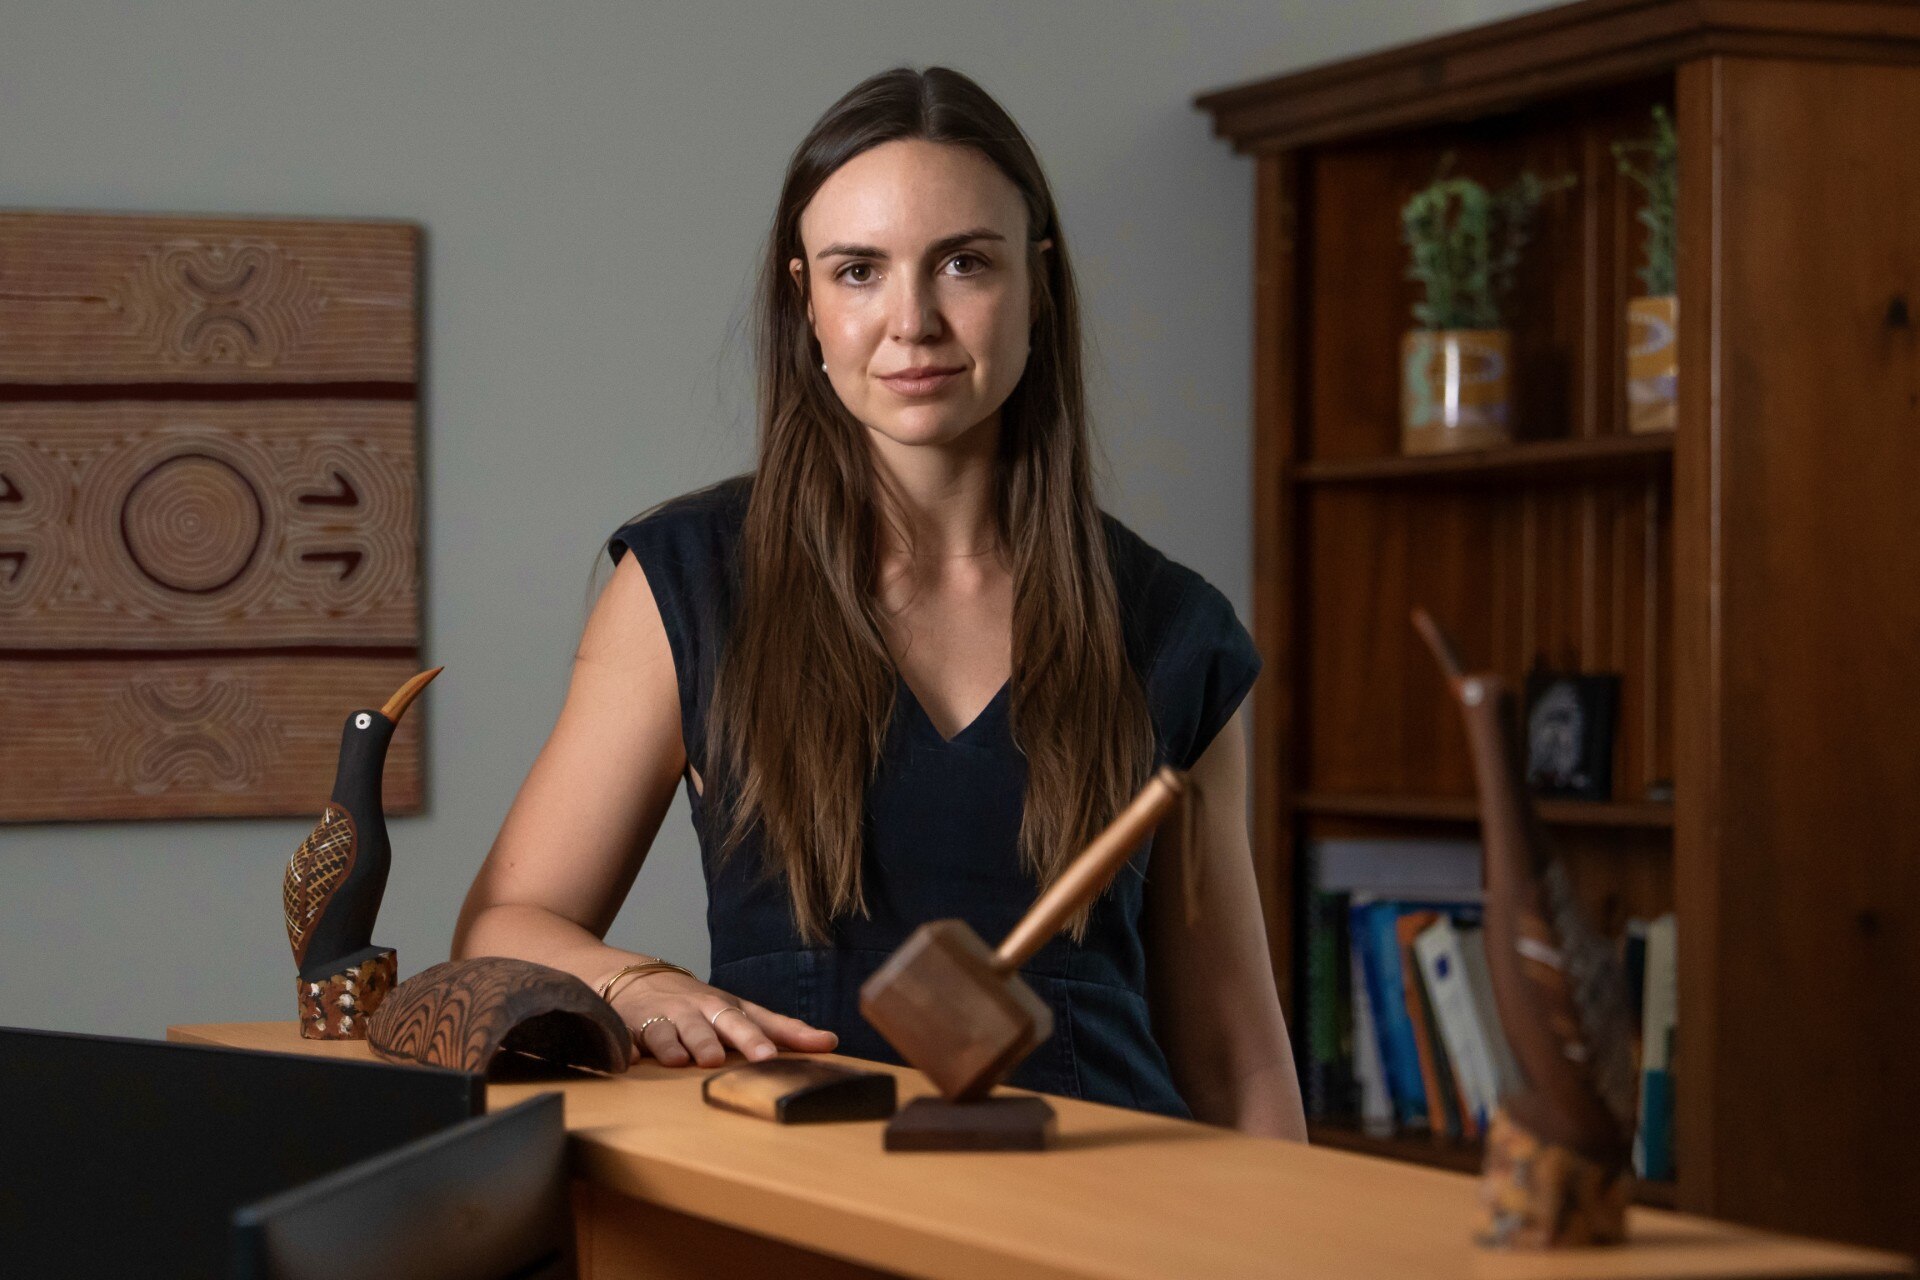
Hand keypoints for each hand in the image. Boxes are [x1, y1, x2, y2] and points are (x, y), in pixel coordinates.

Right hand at [606, 969, 838, 1067]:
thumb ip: (781, 1030)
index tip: (823, 1043)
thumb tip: (831, 1042)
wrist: (634, 980)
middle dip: (747, 1038)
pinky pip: (634, 1038)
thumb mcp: (738, 1012)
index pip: (768, 1020)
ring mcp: (668, 1017)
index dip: (795, 1034)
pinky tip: (634, 1059)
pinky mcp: (634, 1027)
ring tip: (701, 1060)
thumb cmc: (698, 1005)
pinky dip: (634, 1048)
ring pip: (680, 1030)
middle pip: (727, 1022)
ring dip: (692, 1043)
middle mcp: (703, 1010)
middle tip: (763, 1056)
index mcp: (730, 1008)